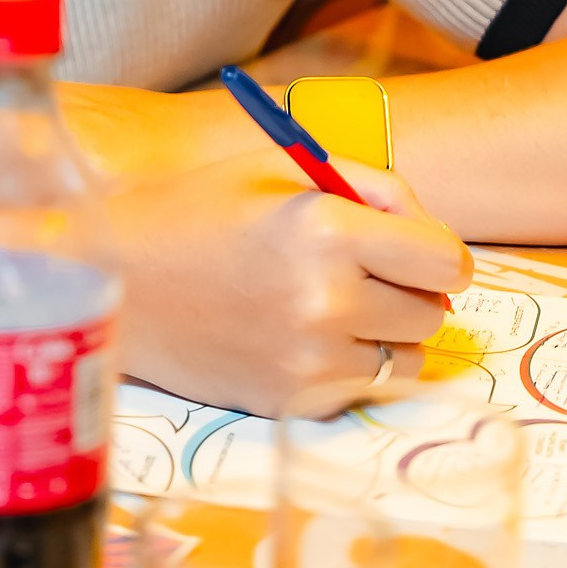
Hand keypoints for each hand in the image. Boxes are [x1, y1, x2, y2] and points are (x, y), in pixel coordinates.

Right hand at [106, 151, 469, 417]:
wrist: (119, 278)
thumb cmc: (202, 210)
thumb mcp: (285, 167)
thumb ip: (374, 187)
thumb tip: (434, 237)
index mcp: (328, 228)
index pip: (448, 262)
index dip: (435, 253)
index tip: (411, 251)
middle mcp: (326, 300)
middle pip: (432, 314)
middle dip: (409, 291)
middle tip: (362, 275)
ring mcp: (308, 359)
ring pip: (406, 360)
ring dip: (385, 334)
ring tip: (331, 307)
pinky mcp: (290, 400)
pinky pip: (359, 389)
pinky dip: (346, 366)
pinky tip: (298, 337)